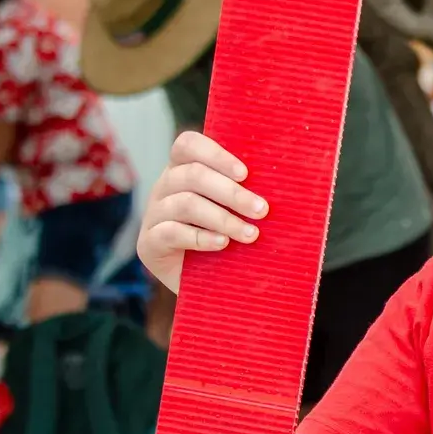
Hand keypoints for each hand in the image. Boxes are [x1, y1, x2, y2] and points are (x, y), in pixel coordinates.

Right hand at [137, 131, 267, 294]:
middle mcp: (164, 187)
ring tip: (251, 234)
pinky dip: (201, 237)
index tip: (245, 174)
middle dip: (232, 192)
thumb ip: (248, 192)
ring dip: (223, 218)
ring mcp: (154, 215)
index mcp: (183, 170)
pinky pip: (171, 232)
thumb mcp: (239, 213)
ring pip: (185, 203)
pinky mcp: (148, 244)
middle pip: (192, 175)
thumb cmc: (230, 243)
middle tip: (262, 210)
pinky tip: (222, 244)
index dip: (216, 155)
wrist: (209, 288)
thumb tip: (284, 179)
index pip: (188, 145)